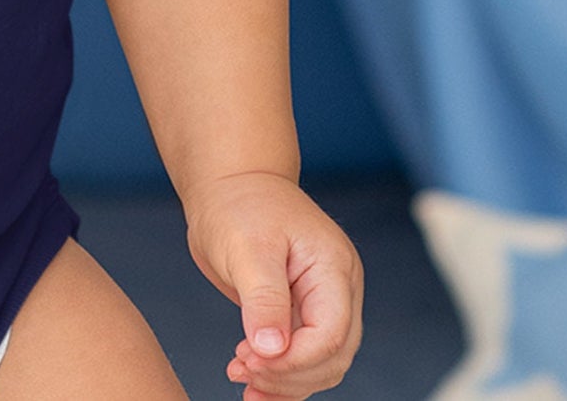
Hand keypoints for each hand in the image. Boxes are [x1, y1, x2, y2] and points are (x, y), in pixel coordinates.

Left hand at [181, 171, 362, 400]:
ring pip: (321, 363)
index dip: (294, 360)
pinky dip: (281, 375)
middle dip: (289, 374)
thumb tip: (271, 349)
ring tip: (240, 377)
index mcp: (334, 269)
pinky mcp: (301, 312)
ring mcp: (321, 302)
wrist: (229, 186)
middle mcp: (337, 289)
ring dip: (284, 381)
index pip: (331, 334)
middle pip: (332, 356)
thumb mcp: (248, 247)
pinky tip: (252, 383)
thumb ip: (264, 298)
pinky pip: (302, 355)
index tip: (251, 361)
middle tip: (241, 371)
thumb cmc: (240, 205)